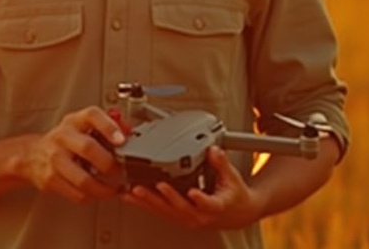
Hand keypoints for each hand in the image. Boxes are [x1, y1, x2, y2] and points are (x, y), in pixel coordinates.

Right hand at [16, 106, 126, 203]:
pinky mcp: (50, 179)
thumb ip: (108, 127)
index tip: (122, 140)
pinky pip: (76, 194)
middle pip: (88, 148)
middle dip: (110, 164)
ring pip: (84, 179)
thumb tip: (129, 133)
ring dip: (104, 188)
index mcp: (75, 121)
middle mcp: (63, 137)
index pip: (92, 116)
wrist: (33, 155)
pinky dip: (92, 197)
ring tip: (115, 189)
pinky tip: (99, 193)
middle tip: (122, 172)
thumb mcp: (83, 126)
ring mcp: (55, 159)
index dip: (109, 127)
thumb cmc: (65, 141)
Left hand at [124, 146, 265, 229]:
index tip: (193, 192)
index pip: (208, 204)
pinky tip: (131, 197)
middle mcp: (199, 215)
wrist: (237, 214)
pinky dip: (145, 203)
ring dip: (147, 202)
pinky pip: (159, 211)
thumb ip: (221, 163)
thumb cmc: (234, 197)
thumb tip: (213, 150)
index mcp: (216, 206)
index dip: (199, 199)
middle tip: (149, 188)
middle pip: (179, 207)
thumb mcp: (233, 178)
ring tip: (132, 193)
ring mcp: (187, 218)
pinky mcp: (178, 216)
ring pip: (165, 211)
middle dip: (163, 197)